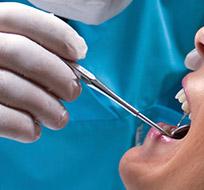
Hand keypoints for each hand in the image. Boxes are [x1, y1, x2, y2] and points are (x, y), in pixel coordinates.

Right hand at [0, 3, 86, 142]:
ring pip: (17, 89)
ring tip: (59, 116)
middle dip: (59, 76)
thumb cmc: (3, 75)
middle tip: (72, 91)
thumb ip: (37, 48)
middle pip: (22, 53)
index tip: (79, 52)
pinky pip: (4, 121)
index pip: (20, 18)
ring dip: (50, 108)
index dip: (57, 34)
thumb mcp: (11, 51)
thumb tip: (77, 51)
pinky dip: (27, 128)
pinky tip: (33, 129)